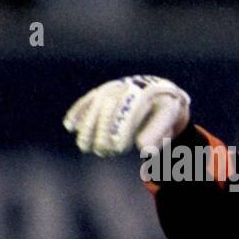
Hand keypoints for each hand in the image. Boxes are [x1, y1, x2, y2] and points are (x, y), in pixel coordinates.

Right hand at [63, 75, 190, 156]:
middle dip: (103, 130)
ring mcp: (115, 87)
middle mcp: (128, 86)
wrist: (161, 91)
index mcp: (147, 93)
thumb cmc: (166, 110)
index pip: (131, 111)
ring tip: (83, 146)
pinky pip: (89, 100)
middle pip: (110, 107)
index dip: (122, 129)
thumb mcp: (169, 120)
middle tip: (102, 152)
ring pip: (97, 105)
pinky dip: (78, 112)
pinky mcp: (104, 90)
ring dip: (88, 126)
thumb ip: (158, 133)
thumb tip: (144, 149)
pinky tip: (69, 126)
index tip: (117, 148)